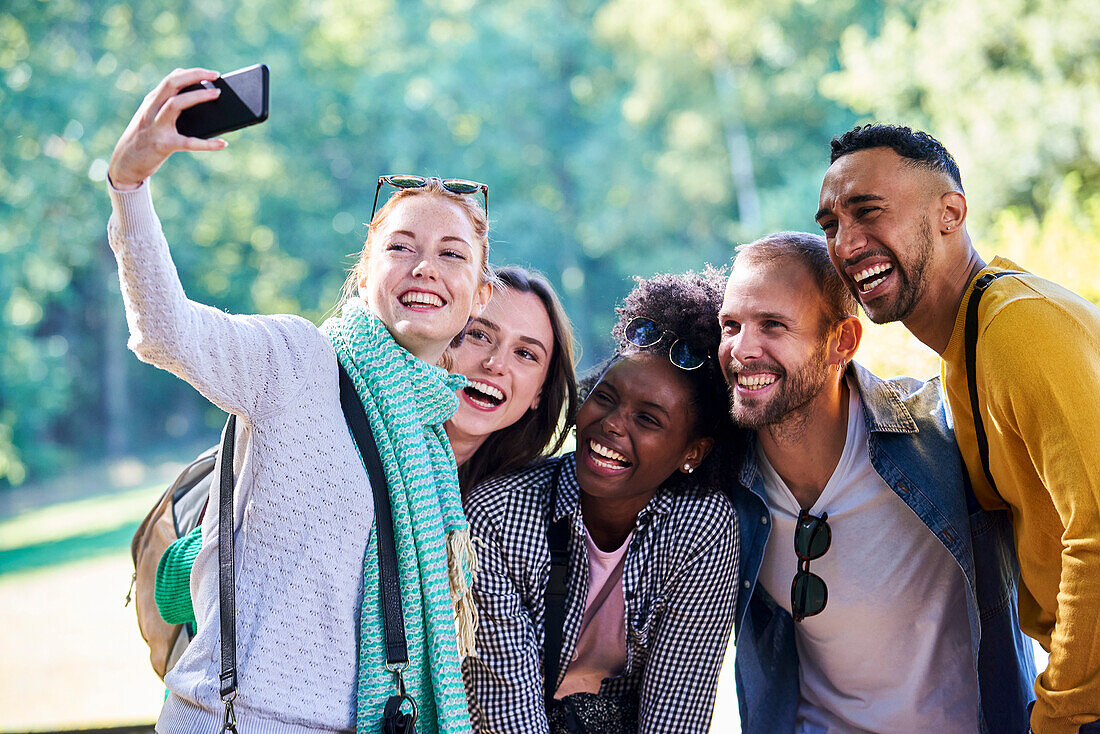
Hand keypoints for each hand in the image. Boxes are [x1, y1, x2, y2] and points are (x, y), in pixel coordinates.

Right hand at [107, 67, 228, 189]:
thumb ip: (167, 106)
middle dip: (194, 75)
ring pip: (175, 104)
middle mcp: (151, 110)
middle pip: (171, 84)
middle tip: (216, 75)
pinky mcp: (162, 145)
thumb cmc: (145, 139)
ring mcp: (156, 127)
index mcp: (151, 102)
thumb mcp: (152, 118)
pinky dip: (207, 144)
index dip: (191, 73)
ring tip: (217, 94)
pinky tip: (223, 143)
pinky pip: (188, 143)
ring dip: (197, 96)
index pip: (171, 79)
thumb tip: (196, 96)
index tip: (211, 73)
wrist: (125, 163)